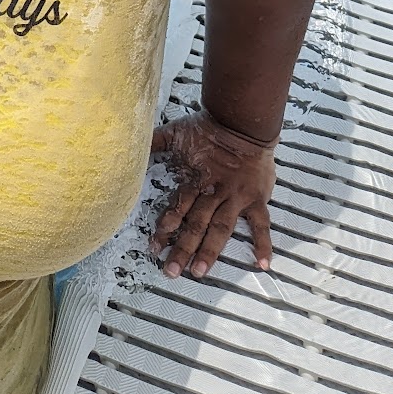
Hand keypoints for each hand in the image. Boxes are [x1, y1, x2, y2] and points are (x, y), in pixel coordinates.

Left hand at [150, 108, 276, 278]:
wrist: (242, 122)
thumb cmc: (207, 128)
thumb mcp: (176, 133)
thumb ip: (154, 141)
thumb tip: (129, 144)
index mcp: (194, 180)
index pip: (176, 208)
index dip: (165, 228)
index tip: (154, 247)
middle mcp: (213, 192)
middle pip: (195, 225)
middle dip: (182, 249)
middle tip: (171, 271)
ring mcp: (235, 197)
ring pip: (221, 228)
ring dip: (209, 251)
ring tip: (199, 271)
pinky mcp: (256, 198)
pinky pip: (261, 224)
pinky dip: (263, 244)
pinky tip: (262, 264)